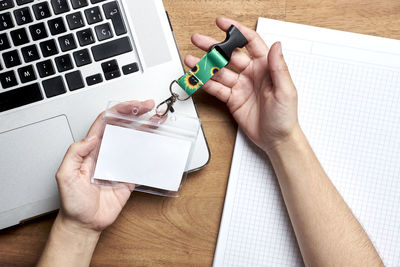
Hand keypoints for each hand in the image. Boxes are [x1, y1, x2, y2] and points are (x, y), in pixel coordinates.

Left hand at [55, 100, 154, 231]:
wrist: (84, 223)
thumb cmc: (72, 202)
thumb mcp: (65, 175)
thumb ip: (75, 154)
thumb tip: (90, 138)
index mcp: (92, 149)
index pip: (106, 122)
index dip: (120, 110)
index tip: (133, 105)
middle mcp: (106, 153)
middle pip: (123, 127)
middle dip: (137, 114)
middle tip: (150, 107)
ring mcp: (119, 164)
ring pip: (135, 141)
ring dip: (147, 129)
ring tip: (158, 121)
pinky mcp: (129, 177)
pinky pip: (142, 162)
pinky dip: (151, 153)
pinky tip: (159, 145)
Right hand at [184, 17, 299, 151]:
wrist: (276, 139)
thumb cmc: (285, 116)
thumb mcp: (286, 91)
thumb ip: (279, 68)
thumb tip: (276, 45)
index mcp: (266, 67)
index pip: (250, 43)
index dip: (236, 31)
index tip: (223, 24)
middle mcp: (252, 74)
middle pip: (229, 55)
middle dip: (213, 47)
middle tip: (198, 40)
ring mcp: (240, 86)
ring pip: (219, 72)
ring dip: (205, 66)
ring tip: (191, 61)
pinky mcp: (232, 99)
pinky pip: (217, 89)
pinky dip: (206, 84)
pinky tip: (196, 79)